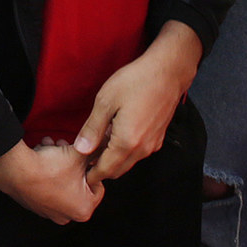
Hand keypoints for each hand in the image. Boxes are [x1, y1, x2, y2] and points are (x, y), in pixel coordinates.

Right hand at [0, 141, 100, 225]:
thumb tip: (106, 142)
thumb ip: (97, 149)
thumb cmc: (49, 168)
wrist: (15, 170)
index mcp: (84, 209)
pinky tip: (41, 155)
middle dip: (72, 163)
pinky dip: (46, 171)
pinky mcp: (34, 205)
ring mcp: (48, 212)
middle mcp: (66, 216)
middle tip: (66, 148)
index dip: (90, 165)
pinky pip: (46, 185)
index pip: (98, 185)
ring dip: (58, 163)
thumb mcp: (79, 155)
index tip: (82, 156)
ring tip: (51, 148)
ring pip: (61, 181)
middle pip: (78, 182)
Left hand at [73, 27, 197, 186]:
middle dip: (101, 170)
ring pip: (128, 163)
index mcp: (127, 143)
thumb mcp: (106, 101)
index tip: (79, 173)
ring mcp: (152, 144)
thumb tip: (81, 150)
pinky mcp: (158, 137)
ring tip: (97, 146)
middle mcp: (142, 149)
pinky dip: (125, 152)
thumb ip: (93, 128)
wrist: (168, 72)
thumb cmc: (135, 82)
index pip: (105, 170)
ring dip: (113, 161)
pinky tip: (115, 136)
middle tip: (84, 161)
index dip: (91, 175)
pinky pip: (138, 153)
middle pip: (118, 171)